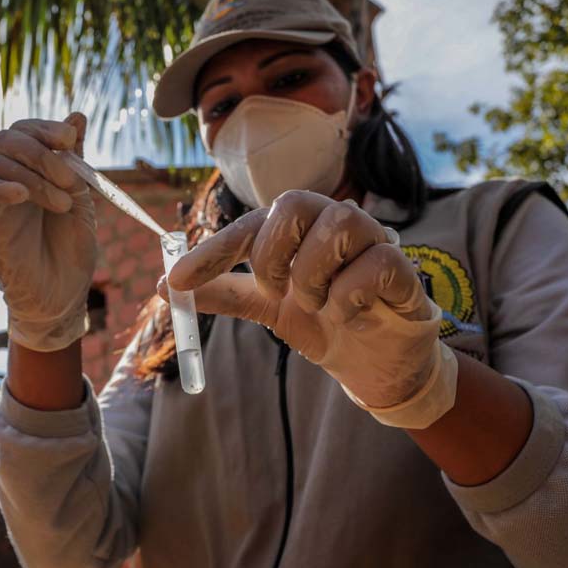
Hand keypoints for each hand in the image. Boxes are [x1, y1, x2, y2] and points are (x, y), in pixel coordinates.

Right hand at [0, 113, 96, 351]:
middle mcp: (7, 178)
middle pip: (5, 139)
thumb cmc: (72, 248)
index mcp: (31, 169)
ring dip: (32, 176)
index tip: (69, 140)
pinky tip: (20, 195)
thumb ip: (75, 158)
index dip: (44, 127)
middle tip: (70, 180)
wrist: (64, 294)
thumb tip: (77, 114)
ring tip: (62, 203)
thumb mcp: (82, 196)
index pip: (24, 130)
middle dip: (41, 152)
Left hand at [161, 190, 452, 415]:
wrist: (372, 365)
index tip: (177, 281)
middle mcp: (333, 224)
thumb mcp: (266, 309)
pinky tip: (349, 316)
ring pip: (340, 223)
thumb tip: (164, 286)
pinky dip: (350, 296)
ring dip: (313, 275)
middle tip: (273, 292)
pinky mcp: (403, 270)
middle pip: (296, 202)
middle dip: (273, 253)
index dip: (212, 251)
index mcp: (299, 230)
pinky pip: (376, 263)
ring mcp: (373, 242)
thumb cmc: (323, 323)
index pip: (251, 223)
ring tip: (317, 306)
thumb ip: (223, 294)